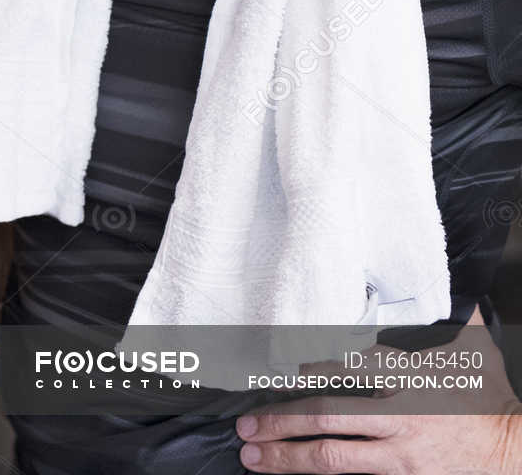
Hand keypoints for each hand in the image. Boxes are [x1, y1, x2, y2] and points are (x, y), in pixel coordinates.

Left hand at [239, 323, 521, 473]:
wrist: (516, 456)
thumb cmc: (487, 401)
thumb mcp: (473, 353)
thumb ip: (451, 319)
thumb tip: (446, 285)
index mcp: (413, 376)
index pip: (353, 365)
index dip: (310, 368)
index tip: (278, 371)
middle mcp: (403, 414)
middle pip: (329, 415)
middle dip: (280, 420)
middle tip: (247, 424)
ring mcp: (403, 452)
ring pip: (333, 455)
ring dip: (288, 456)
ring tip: (253, 455)